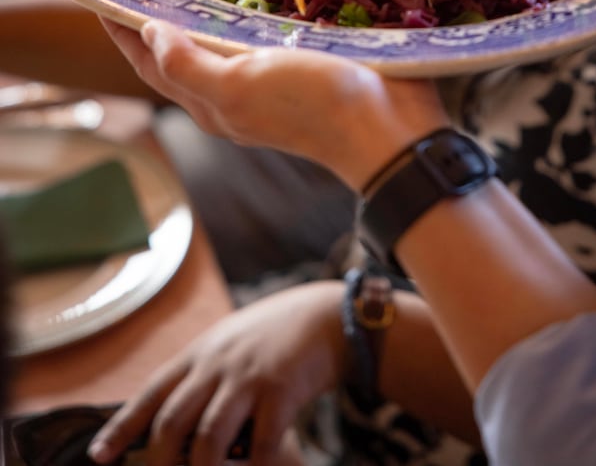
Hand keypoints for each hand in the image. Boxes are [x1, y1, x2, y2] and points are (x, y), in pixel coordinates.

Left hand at [88, 282, 345, 465]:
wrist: (328, 315)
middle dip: (157, 462)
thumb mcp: (231, 342)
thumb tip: (173, 420)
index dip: (122, 426)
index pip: (151, 392)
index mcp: (201, 352)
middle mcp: (218, 363)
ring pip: (208, 438)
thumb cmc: (277, 335)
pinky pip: (260, 444)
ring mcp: (249, 377)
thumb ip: (203, 373)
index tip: (98, 455)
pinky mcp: (281, 391)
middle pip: (172, 421)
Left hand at [99, 18, 447, 191]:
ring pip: (218, 37)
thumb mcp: (240, 86)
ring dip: (198, 5)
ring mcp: (268, 77)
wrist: (389, 129)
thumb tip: (148, 31)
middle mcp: (233, 91)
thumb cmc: (312, 106)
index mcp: (210, 101)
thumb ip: (189, 63)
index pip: (150, 60)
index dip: (121, 27)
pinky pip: (257, 31)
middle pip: (179, 49)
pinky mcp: (302, 61)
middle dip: (155, 12)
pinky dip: (242, 6)